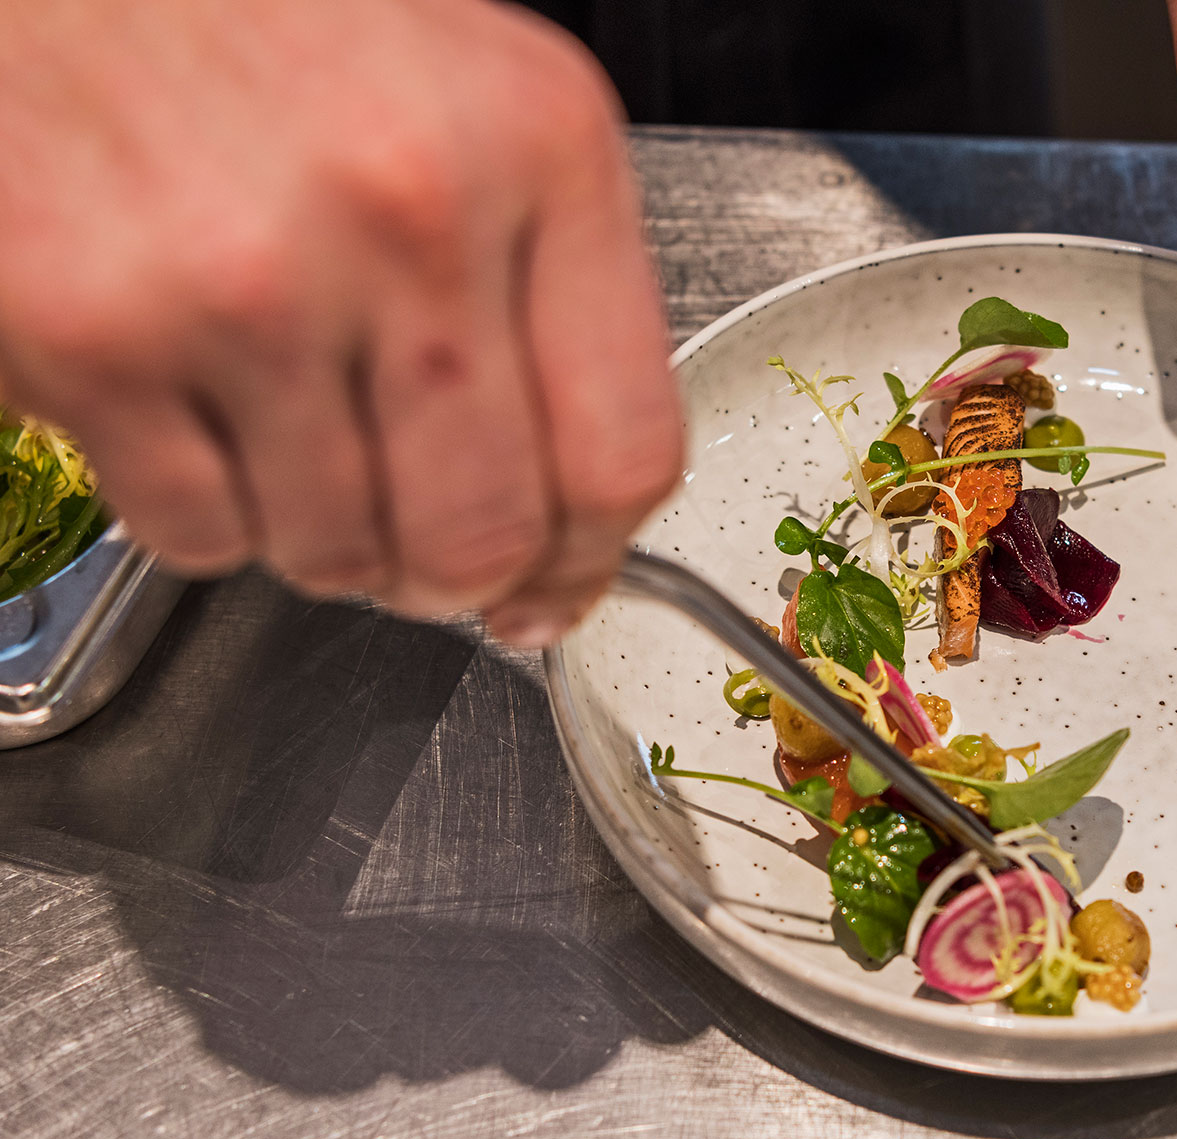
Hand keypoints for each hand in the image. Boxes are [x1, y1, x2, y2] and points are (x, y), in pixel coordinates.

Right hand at [0, 0, 681, 645]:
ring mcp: (252, 283)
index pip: (623, 451)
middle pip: (485, 536)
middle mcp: (411, 215)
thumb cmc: (267, 16)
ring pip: (338, 554)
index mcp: (541, 147)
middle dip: (456, 581)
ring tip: (291, 431)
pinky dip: (209, 514)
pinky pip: (199, 536)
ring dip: (324, 537)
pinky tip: (202, 412)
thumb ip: (544, 283)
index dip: (591, 562)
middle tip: (422, 556)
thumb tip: (571, 500)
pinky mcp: (99, 337)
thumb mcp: (474, 101)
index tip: (559, 590)